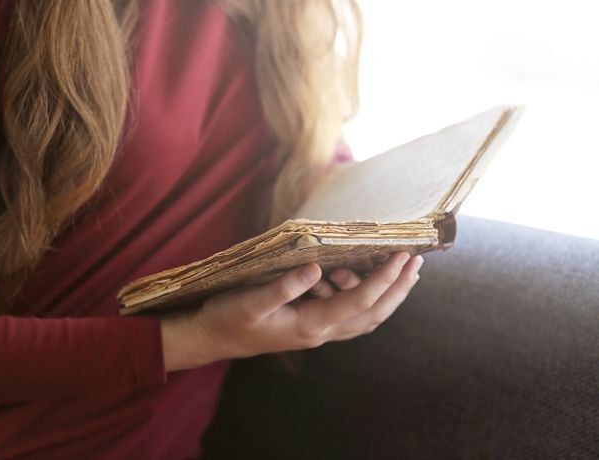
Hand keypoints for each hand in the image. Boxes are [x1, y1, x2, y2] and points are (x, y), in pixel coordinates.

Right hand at [161, 252, 422, 370]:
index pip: (358, 302)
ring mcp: (317, 332)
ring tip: (404, 272)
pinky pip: (351, 317)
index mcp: (309, 325)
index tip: (401, 256)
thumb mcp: (251, 300)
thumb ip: (284, 286)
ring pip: (366, 319)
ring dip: (389, 297)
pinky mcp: (311, 326)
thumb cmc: (228, 317)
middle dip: (397, 289)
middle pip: (372, 314)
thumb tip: (315, 268)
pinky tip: (371, 285)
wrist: (212, 338)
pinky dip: (370, 302)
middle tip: (415, 262)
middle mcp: (320, 332)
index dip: (383, 279)